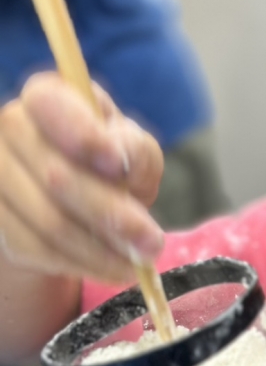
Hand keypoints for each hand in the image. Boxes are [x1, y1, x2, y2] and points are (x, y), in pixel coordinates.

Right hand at [0, 73, 163, 283]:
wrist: (77, 202)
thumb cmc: (112, 165)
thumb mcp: (135, 151)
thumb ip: (134, 150)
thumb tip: (121, 162)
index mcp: (47, 97)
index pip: (51, 106)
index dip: (84, 137)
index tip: (118, 165)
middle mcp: (10, 129)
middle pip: (55, 176)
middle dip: (109, 214)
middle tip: (152, 242)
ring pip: (47, 222)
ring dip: (101, 251)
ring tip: (139, 263)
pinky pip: (36, 250)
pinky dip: (80, 264)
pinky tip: (111, 268)